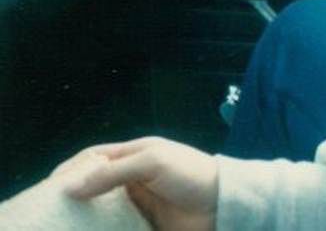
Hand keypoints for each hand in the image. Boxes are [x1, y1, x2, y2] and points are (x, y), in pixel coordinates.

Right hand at [54, 137, 217, 230]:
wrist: (224, 205)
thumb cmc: (190, 175)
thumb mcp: (152, 162)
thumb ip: (113, 171)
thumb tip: (69, 186)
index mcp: (135, 155)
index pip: (93, 158)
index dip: (70, 170)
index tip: (48, 189)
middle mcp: (133, 178)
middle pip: (93, 186)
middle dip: (72, 198)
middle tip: (49, 214)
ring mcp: (138, 203)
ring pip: (101, 211)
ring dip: (84, 219)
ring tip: (61, 229)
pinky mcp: (144, 225)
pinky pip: (116, 228)